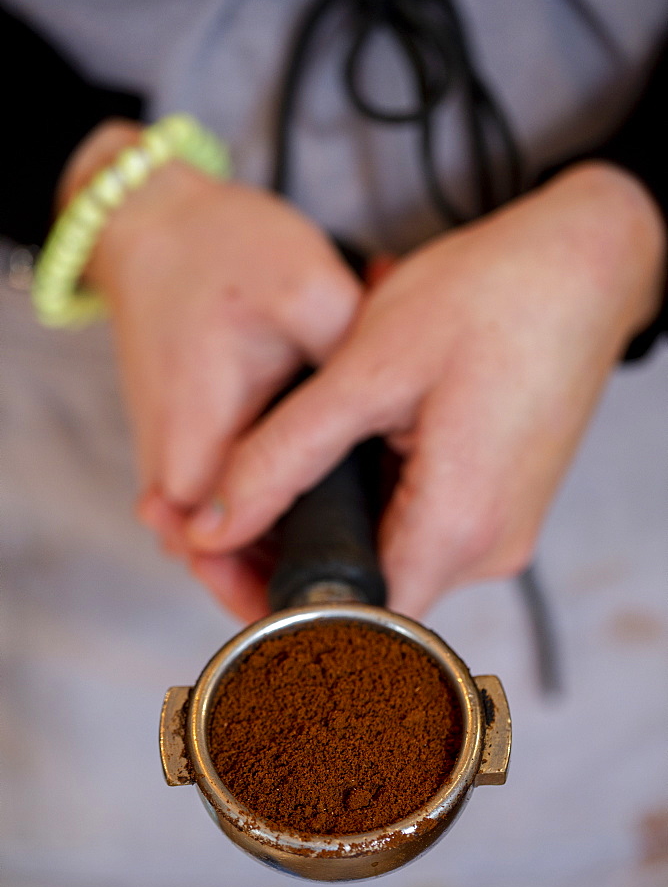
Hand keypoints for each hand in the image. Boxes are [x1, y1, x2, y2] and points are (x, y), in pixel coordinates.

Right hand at [60, 122, 361, 582]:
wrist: (156, 225)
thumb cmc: (225, 251)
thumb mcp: (310, 297)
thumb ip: (355, 374)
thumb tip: (412, 439)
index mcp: (198, 438)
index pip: (220, 555)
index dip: (272, 596)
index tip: (331, 618)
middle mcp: (172, 464)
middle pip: (222, 562)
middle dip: (285, 584)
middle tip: (361, 594)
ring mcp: (171, 459)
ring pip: (224, 541)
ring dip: (277, 554)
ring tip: (355, 556)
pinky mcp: (183, 447)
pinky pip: (222, 510)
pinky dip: (268, 520)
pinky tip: (325, 509)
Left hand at [184, 162, 665, 617]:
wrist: (584, 265)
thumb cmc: (489, 298)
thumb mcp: (368, 369)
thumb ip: (284, 456)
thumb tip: (214, 524)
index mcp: (458, 526)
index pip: (352, 621)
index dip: (279, 605)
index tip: (230, 561)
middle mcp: (489, 548)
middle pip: (369, 594)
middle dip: (295, 557)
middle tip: (243, 498)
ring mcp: (501, 529)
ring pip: (391, 558)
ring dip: (336, 523)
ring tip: (300, 459)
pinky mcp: (501, 504)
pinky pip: (421, 528)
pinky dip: (375, 501)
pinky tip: (356, 446)